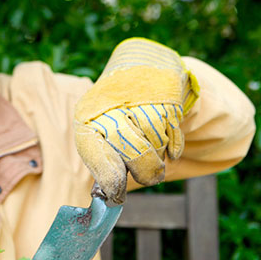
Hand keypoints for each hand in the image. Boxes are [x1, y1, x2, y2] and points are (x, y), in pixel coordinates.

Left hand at [74, 38, 198, 203]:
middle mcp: (110, 106)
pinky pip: (173, 135)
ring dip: (157, 157)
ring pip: (155, 144)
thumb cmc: (114, 111)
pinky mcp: (167, 96)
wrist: (140, 65)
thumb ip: (103, 159)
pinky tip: (166, 141)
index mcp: (87, 116)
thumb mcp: (98, 129)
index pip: (95, 151)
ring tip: (152, 149)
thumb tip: (111, 194)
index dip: (108, 177)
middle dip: (142, 171)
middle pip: (132, 149)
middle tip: (146, 178)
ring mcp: (139, 99)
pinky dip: (173, 146)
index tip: (116, 194)